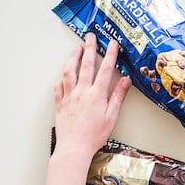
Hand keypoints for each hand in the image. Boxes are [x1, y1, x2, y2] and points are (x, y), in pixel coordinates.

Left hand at [53, 32, 130, 159]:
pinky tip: (64, 73)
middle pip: (86, 65)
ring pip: (69, 71)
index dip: (110, 55)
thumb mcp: (112, 116)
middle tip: (91, 36)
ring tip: (76, 48)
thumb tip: (125, 80)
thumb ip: (118, 96)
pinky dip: (62, 76)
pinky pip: (59, 85)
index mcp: (96, 95)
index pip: (105, 69)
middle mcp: (81, 92)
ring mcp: (69, 96)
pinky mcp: (60, 103)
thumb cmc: (94, 135)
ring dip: (73, 57)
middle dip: (90, 48)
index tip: (112, 44)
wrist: (74, 147)